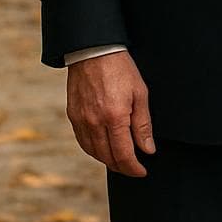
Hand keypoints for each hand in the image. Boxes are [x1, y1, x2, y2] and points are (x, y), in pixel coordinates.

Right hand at [65, 51, 154, 176]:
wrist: (93, 50)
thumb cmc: (120, 69)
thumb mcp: (140, 93)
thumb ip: (143, 125)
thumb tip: (148, 150)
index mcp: (114, 117)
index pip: (124, 155)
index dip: (134, 168)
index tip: (142, 171)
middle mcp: (95, 122)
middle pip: (107, 157)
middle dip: (122, 167)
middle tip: (133, 168)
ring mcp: (81, 120)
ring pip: (93, 152)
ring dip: (107, 160)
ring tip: (120, 160)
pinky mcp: (72, 115)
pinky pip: (83, 141)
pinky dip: (93, 150)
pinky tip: (103, 148)